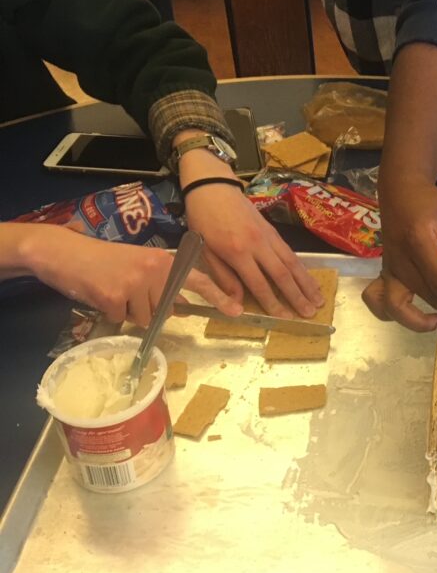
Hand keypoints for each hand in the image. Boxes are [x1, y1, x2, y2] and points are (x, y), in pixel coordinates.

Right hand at [28, 227, 240, 326]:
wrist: (64, 252)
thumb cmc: (102, 260)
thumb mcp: (139, 265)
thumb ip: (161, 284)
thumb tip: (180, 310)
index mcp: (163, 261)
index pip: (197, 280)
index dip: (218, 297)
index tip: (237, 310)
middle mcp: (155, 270)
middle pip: (165, 310)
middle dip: (148, 309)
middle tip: (126, 291)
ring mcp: (136, 283)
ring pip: (144, 318)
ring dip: (129, 312)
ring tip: (112, 291)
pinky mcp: (116, 296)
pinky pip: (122, 320)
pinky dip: (111, 313)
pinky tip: (101, 295)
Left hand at [178, 145, 322, 317]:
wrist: (213, 188)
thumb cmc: (203, 221)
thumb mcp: (205, 251)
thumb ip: (223, 277)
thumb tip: (238, 302)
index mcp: (237, 252)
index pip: (259, 283)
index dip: (272, 302)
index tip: (284, 318)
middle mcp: (258, 245)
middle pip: (282, 274)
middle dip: (297, 296)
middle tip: (310, 313)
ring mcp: (269, 237)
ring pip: (293, 263)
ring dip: (307, 283)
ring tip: (319, 299)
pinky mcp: (273, 231)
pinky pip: (291, 253)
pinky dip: (302, 268)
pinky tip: (308, 279)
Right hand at [363, 179, 436, 330]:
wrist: (400, 191)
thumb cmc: (430, 200)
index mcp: (417, 241)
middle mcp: (399, 260)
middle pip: (430, 297)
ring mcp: (389, 270)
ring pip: (400, 310)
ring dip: (426, 322)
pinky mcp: (385, 275)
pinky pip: (382, 305)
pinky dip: (398, 318)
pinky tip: (422, 317)